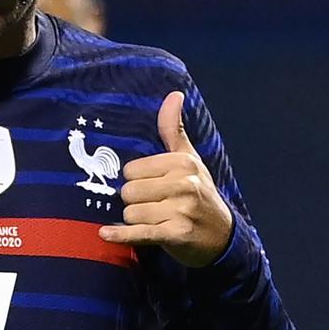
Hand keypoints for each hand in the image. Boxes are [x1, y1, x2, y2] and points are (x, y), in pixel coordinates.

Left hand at [99, 91, 233, 267]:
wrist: (222, 235)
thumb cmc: (200, 193)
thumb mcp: (189, 159)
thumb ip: (174, 129)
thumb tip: (174, 94)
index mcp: (183, 162)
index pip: (131, 170)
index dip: (136, 180)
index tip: (151, 186)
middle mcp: (183, 184)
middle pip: (128, 192)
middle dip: (135, 201)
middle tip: (153, 206)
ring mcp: (181, 210)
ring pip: (130, 213)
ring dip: (136, 220)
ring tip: (155, 220)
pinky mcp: (176, 234)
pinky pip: (138, 233)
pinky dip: (121, 235)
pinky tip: (106, 233)